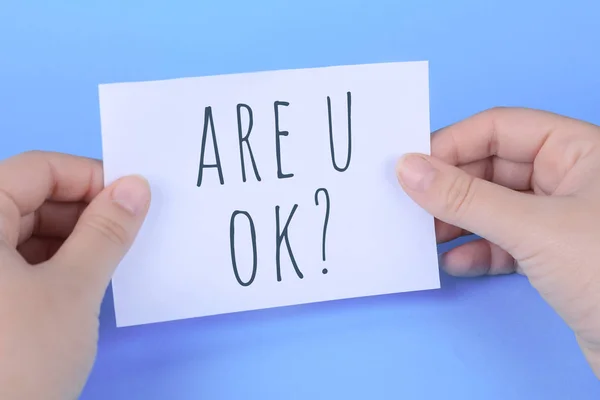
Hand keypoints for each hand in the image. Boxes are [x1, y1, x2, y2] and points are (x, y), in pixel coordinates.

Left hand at [0, 151, 149, 398]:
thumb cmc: (18, 360)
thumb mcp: (73, 289)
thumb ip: (108, 230)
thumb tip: (136, 187)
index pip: (37, 169)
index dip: (90, 178)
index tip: (132, 199)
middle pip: (29, 197)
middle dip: (83, 212)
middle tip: (127, 232)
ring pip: (24, 230)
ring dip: (71, 239)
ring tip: (108, 260)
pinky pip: (15, 262)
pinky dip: (52, 264)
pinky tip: (80, 282)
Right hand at [396, 107, 599, 376]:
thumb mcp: (534, 229)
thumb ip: (467, 198)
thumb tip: (410, 170)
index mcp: (578, 150)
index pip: (499, 128)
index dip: (452, 144)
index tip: (411, 166)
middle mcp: (569, 178)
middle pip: (491, 168)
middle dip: (450, 188)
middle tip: (410, 205)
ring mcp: (560, 218)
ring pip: (493, 207)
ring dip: (458, 222)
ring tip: (424, 237)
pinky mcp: (554, 256)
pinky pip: (503, 242)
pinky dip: (477, 251)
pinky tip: (456, 264)